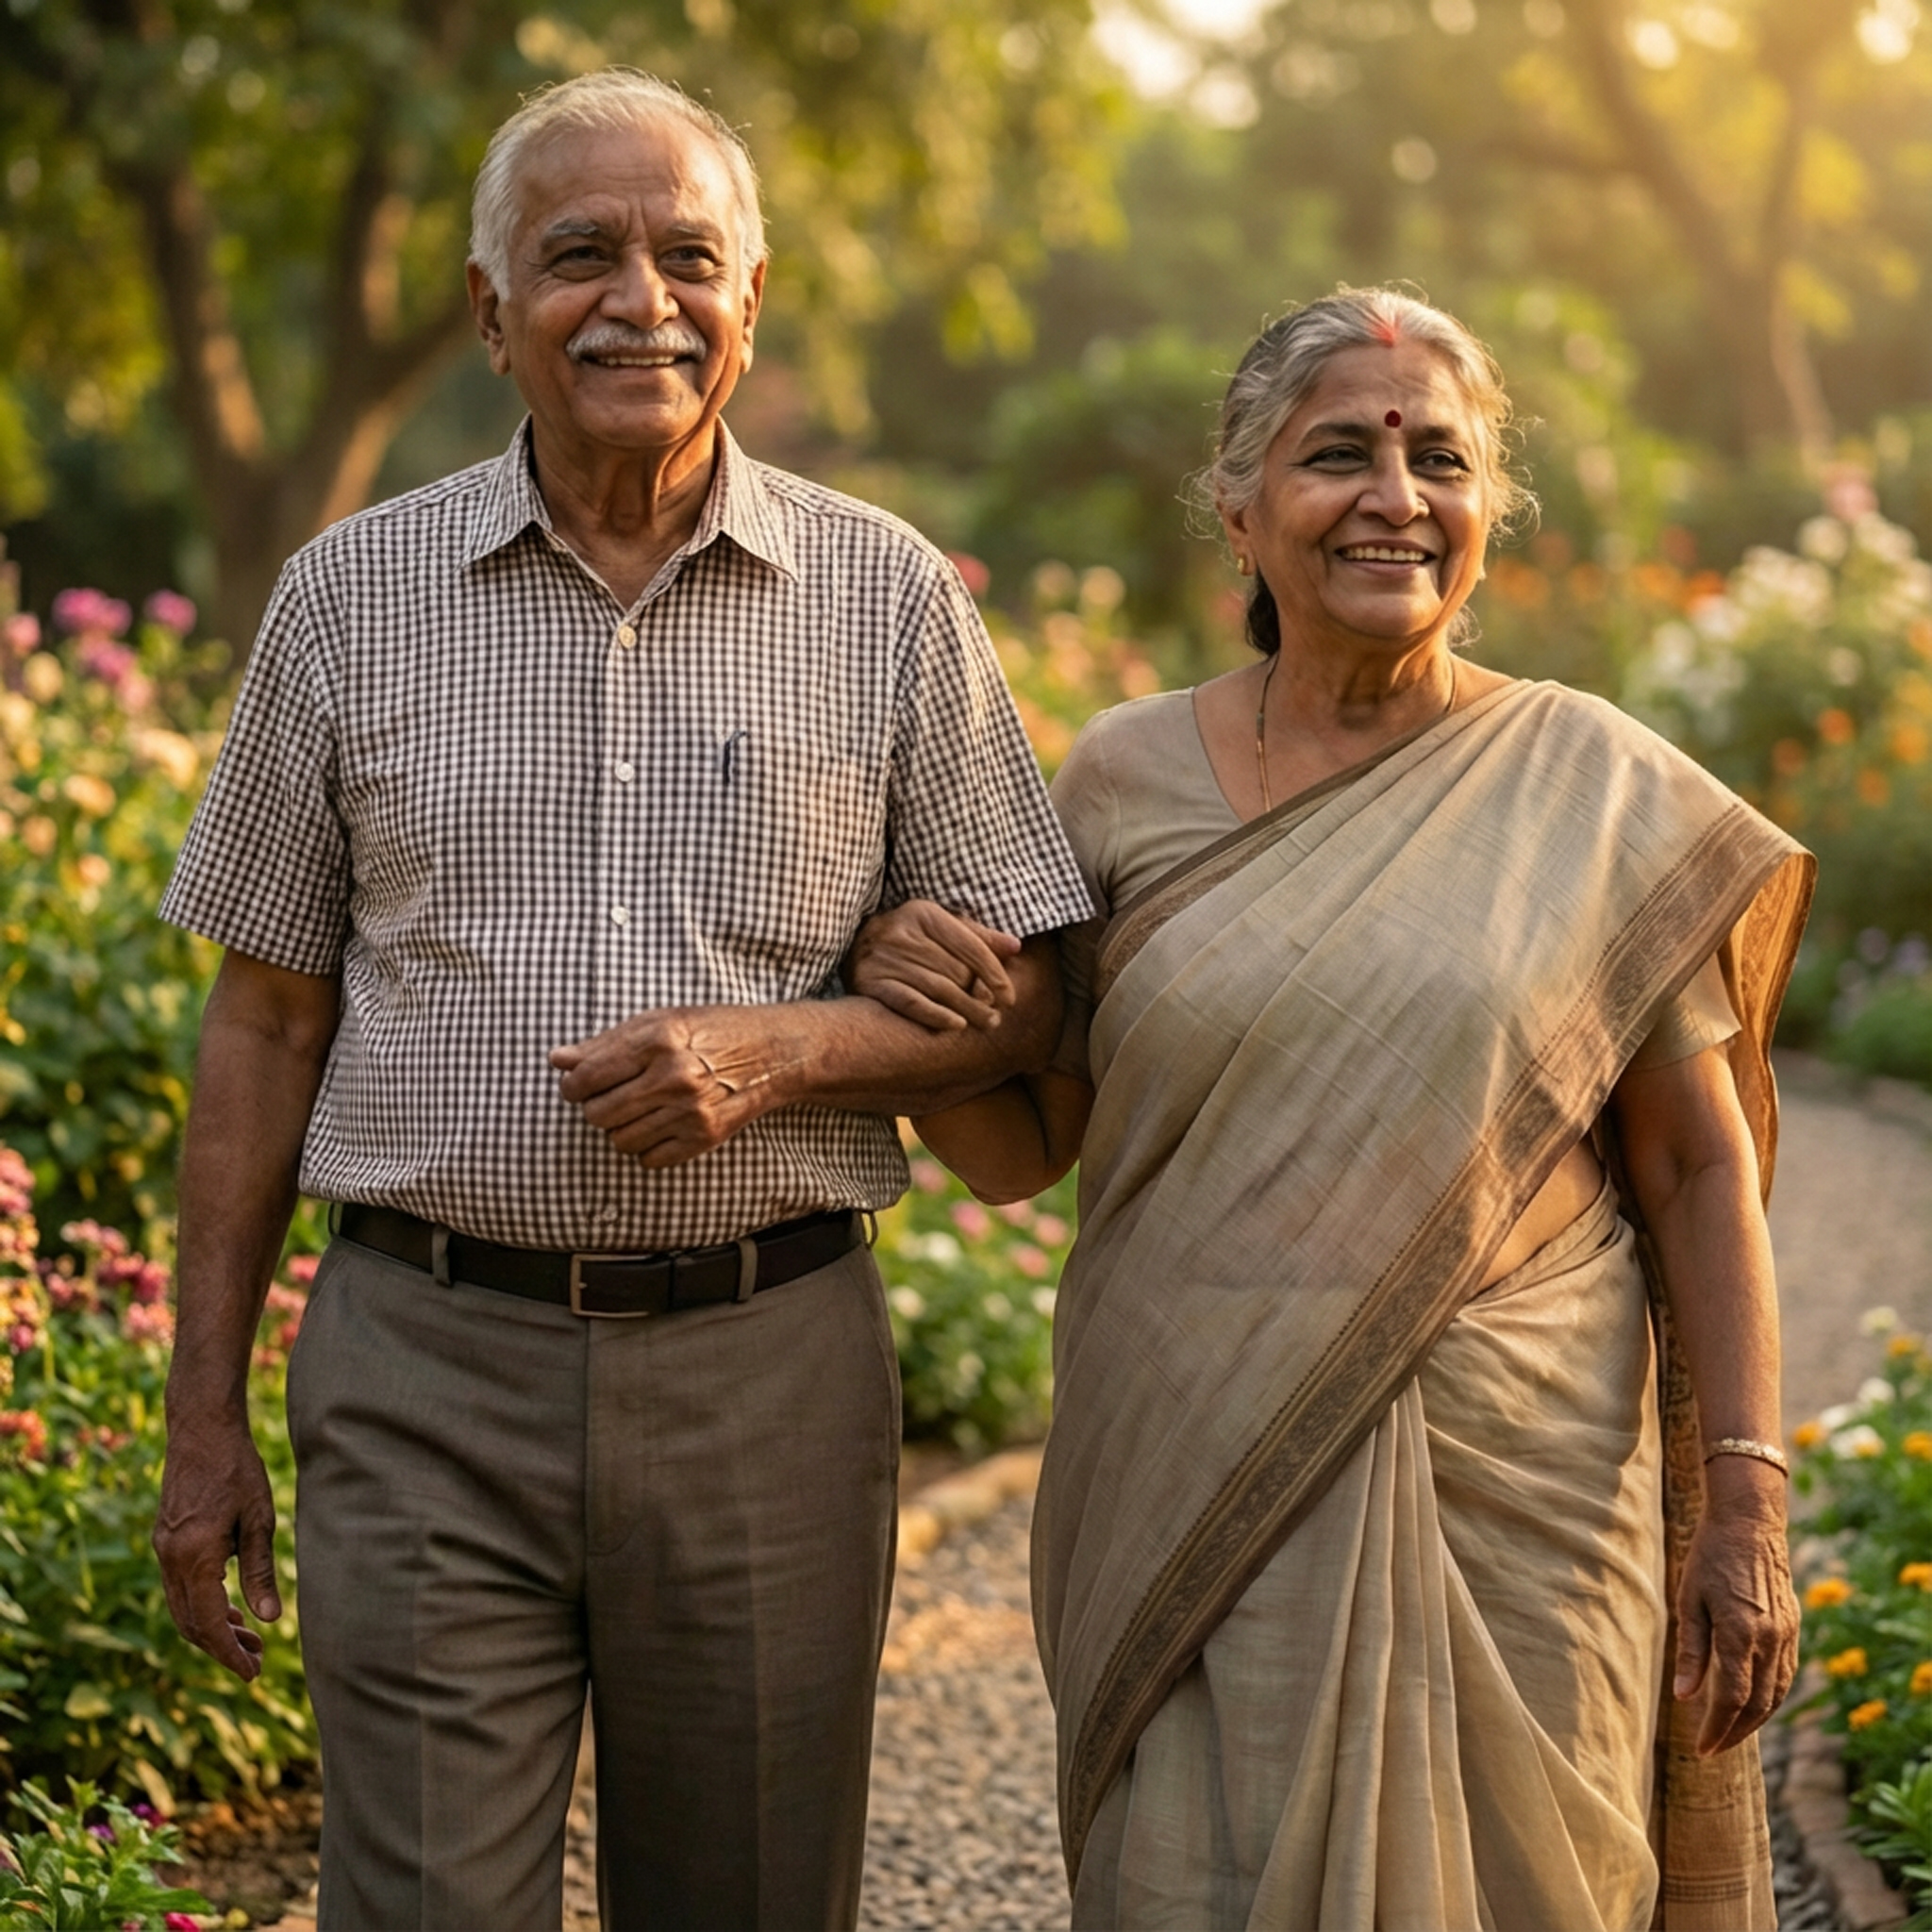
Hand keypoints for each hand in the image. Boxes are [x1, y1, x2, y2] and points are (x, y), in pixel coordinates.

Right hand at [152, 1411, 279, 1681]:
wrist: (202, 1430)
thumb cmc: (238, 1469)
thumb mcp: (258, 1518)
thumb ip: (259, 1571)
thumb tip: (269, 1620)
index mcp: (194, 1556)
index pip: (208, 1623)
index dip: (229, 1653)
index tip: (251, 1673)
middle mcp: (171, 1558)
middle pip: (191, 1623)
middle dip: (221, 1647)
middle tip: (256, 1661)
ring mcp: (163, 1549)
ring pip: (182, 1607)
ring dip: (212, 1627)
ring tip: (248, 1637)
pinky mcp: (166, 1540)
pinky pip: (180, 1587)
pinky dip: (202, 1604)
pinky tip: (229, 1607)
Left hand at [551, 1006, 785, 1164]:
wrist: (770, 1052)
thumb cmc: (710, 1030)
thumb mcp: (657, 1022)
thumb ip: (604, 1043)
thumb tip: (558, 1060)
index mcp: (658, 1041)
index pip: (587, 1078)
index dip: (573, 1086)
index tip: (578, 1085)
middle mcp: (674, 1077)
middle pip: (598, 1114)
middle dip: (596, 1107)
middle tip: (612, 1095)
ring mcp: (691, 1111)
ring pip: (620, 1140)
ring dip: (622, 1127)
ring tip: (641, 1107)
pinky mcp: (704, 1138)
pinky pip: (648, 1158)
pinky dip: (646, 1146)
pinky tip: (661, 1122)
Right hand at [845, 901, 1020, 1032]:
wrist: (851, 946)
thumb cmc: (909, 938)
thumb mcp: (941, 927)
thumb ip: (978, 937)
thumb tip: (1015, 947)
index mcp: (924, 913)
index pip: (969, 946)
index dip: (994, 973)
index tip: (1009, 997)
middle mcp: (902, 933)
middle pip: (955, 970)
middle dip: (979, 995)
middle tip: (995, 1014)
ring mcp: (884, 958)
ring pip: (937, 988)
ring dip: (967, 1010)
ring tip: (986, 1023)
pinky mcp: (870, 983)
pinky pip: (910, 1002)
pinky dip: (935, 1015)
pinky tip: (956, 1025)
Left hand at [1673, 1458, 1797, 1754]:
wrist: (1750, 1523)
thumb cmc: (1709, 1557)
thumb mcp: (1689, 1600)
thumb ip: (1690, 1651)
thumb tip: (1684, 1698)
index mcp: (1741, 1634)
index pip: (1732, 1698)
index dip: (1717, 1728)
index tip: (1702, 1749)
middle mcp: (1770, 1640)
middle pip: (1757, 1704)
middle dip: (1734, 1732)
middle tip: (1711, 1749)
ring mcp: (1787, 1635)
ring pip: (1776, 1694)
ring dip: (1754, 1720)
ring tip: (1729, 1733)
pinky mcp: (1793, 1629)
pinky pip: (1785, 1675)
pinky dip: (1770, 1697)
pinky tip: (1753, 1704)